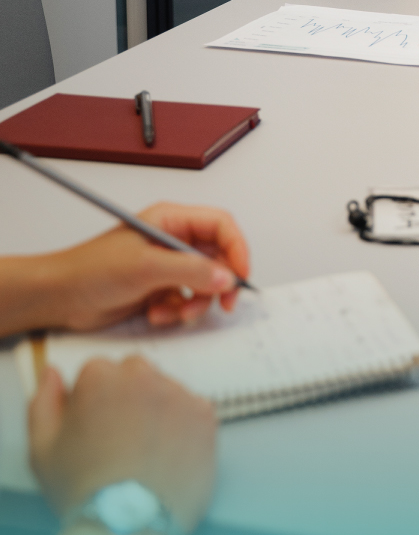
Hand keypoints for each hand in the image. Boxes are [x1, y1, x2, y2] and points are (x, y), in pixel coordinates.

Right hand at [29, 356, 215, 529]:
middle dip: (127, 397)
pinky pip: (194, 410)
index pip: (98, 372)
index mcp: (100, 377)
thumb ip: (44, 402)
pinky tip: (168, 455)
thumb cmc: (83, 491)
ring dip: (157, 409)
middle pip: (135, 374)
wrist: (128, 526)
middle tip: (121, 438)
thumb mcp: (42, 448)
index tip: (95, 426)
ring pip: (166, 391)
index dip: (94, 401)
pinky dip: (184, 426)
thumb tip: (53, 375)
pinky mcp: (205, 417)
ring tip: (146, 453)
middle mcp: (142, 377)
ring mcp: (177, 395)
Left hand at [41, 204, 249, 333]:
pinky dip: (177, 312)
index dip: (237, 249)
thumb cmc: (91, 269)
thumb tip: (225, 276)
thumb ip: (189, 271)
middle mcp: (173, 241)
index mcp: (171, 220)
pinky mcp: (160, 289)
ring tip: (175, 312)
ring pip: (205, 284)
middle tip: (222, 304)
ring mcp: (167, 266)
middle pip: (218, 258)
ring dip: (195, 303)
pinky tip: (156, 314)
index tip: (240, 276)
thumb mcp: (145, 266)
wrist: (61, 297)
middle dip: (219, 283)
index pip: (220, 226)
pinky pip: (186, 301)